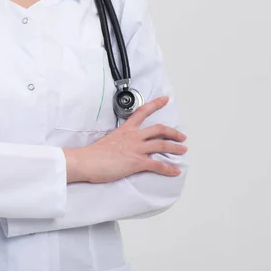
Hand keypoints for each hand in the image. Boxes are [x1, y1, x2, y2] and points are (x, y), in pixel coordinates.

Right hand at [64, 96, 187, 183]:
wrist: (87, 161)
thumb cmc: (93, 154)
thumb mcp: (108, 140)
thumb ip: (119, 140)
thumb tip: (123, 146)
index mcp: (126, 129)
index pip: (142, 112)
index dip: (156, 104)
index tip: (165, 99)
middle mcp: (133, 136)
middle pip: (159, 129)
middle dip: (173, 132)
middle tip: (182, 136)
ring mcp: (136, 149)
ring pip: (162, 145)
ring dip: (175, 148)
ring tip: (183, 150)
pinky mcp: (137, 162)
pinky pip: (158, 165)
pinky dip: (169, 169)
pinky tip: (175, 171)